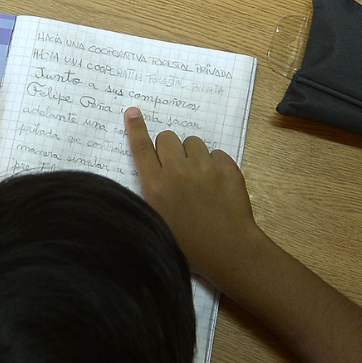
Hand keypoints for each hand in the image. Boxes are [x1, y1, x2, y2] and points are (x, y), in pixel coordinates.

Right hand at [124, 107, 268, 286]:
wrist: (228, 250)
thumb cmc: (189, 245)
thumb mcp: (158, 222)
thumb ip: (152, 196)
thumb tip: (154, 176)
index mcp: (155, 186)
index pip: (141, 148)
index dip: (135, 128)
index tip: (133, 112)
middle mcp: (177, 172)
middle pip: (167, 138)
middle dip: (169, 148)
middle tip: (176, 167)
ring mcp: (204, 167)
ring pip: (193, 142)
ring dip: (193, 154)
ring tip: (199, 178)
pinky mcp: (227, 168)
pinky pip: (217, 153)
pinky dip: (215, 165)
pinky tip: (217, 185)